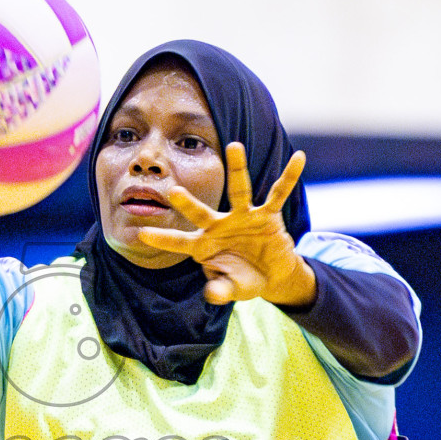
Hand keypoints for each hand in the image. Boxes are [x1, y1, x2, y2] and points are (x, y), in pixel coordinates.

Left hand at [136, 143, 313, 305]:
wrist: (271, 276)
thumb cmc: (243, 280)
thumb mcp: (232, 289)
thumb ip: (221, 290)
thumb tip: (211, 294)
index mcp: (204, 245)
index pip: (180, 242)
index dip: (163, 239)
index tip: (141, 234)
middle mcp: (220, 226)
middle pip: (201, 213)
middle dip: (188, 204)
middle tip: (174, 191)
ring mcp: (244, 218)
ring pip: (240, 190)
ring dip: (237, 168)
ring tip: (234, 145)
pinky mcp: (267, 216)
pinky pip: (279, 193)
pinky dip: (289, 176)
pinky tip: (299, 157)